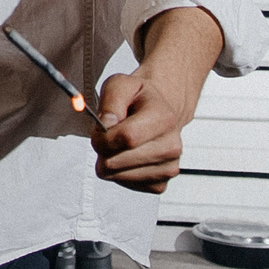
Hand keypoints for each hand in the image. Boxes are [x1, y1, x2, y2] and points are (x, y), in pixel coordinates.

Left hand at [93, 6, 224, 192]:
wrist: (170, 98)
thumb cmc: (140, 89)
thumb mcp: (120, 81)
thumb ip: (108, 99)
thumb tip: (103, 126)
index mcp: (161, 117)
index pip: (123, 140)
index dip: (101, 138)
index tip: (94, 131)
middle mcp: (172, 142)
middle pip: (125, 162)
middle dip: (104, 154)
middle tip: (99, 142)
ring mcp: (173, 161)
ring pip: (135, 178)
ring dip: (115, 167)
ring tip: (112, 151)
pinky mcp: (169, 174)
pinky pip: (146, 187)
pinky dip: (131, 179)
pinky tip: (127, 163)